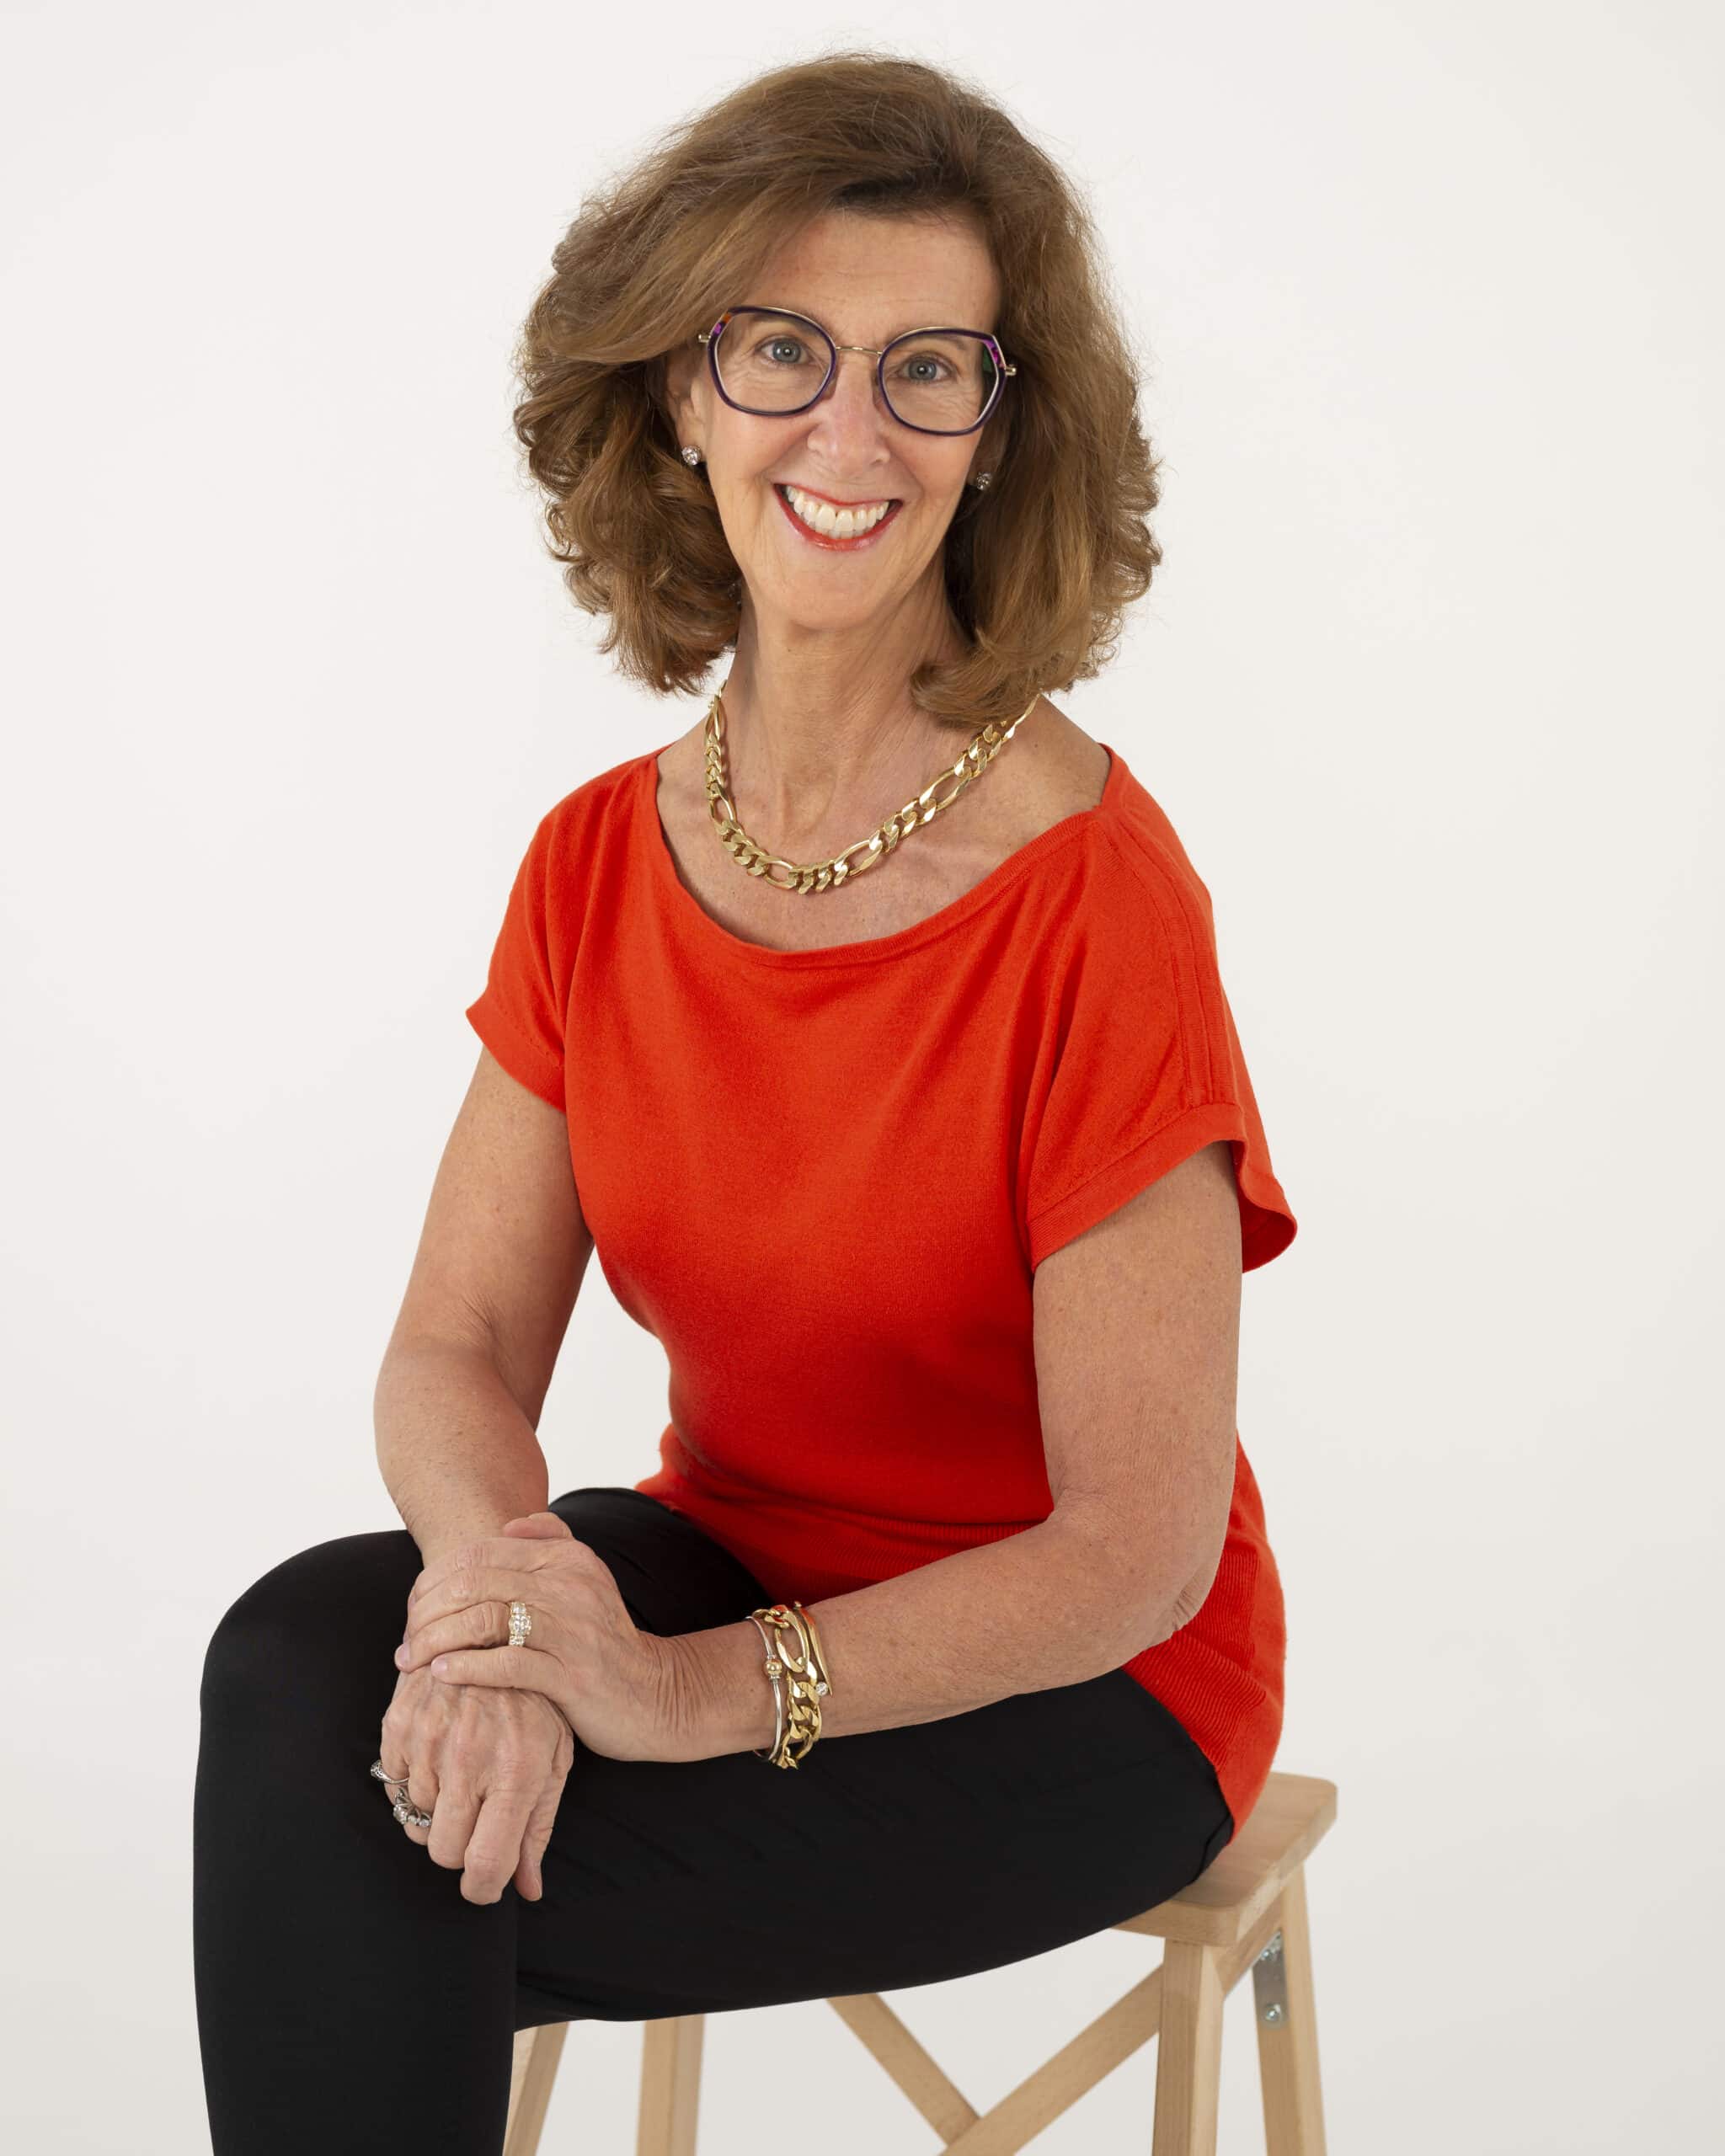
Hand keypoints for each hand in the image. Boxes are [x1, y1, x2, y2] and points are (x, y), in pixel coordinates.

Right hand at [377, 1661, 572, 1904]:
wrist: (495, 1630)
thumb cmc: (535, 1702)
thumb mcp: (554, 1758)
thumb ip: (539, 1827)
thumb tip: (528, 1891)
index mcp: (518, 1772)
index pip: (486, 1863)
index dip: (482, 1888)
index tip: (485, 1884)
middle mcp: (471, 1759)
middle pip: (444, 1852)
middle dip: (461, 1848)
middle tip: (478, 1818)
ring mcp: (430, 1742)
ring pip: (416, 1821)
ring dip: (438, 1810)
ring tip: (464, 1769)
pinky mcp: (400, 1726)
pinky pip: (394, 1786)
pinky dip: (414, 1780)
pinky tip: (440, 1750)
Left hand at [396, 1512, 684, 1764]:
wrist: (653, 1694)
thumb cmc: (602, 1641)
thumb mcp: (586, 1580)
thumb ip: (553, 1542)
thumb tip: (510, 1522)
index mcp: (568, 1558)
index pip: (481, 1553)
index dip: (435, 1578)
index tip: (413, 1608)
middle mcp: (570, 1585)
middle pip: (475, 1583)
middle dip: (426, 1611)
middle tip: (405, 1639)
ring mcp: (573, 1629)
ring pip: (483, 1621)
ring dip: (435, 1641)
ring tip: (411, 1660)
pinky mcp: (573, 1675)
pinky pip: (506, 1665)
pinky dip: (465, 1669)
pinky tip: (441, 1676)